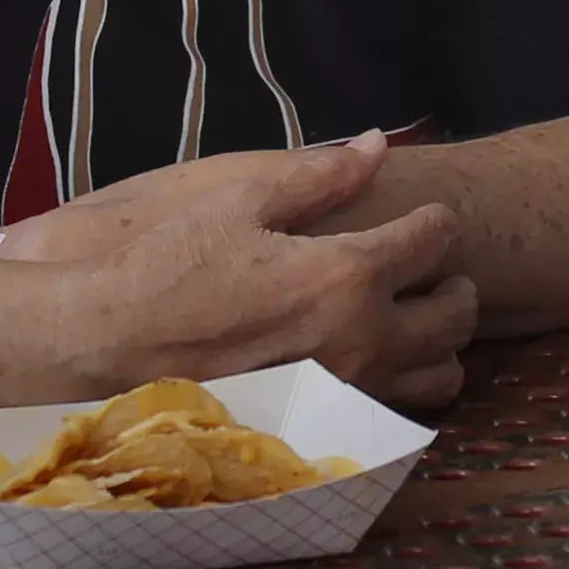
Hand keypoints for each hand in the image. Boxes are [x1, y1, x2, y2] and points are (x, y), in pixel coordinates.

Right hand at [31, 140, 475, 411]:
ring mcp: (344, 391)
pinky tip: (374, 361)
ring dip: (439, 344)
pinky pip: (397, 413)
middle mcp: (359, 340)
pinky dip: (403, 385)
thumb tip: (377, 144)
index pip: (431, 240)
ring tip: (411, 320)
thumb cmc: (173, 263)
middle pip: (455, 315)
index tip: (428, 215)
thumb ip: (322, 176)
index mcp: (345, 275)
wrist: (112, 344)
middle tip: (434, 270)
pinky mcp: (322, 424)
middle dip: (456, 284)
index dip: (436, 219)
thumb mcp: (243, 201)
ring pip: (441, 376)